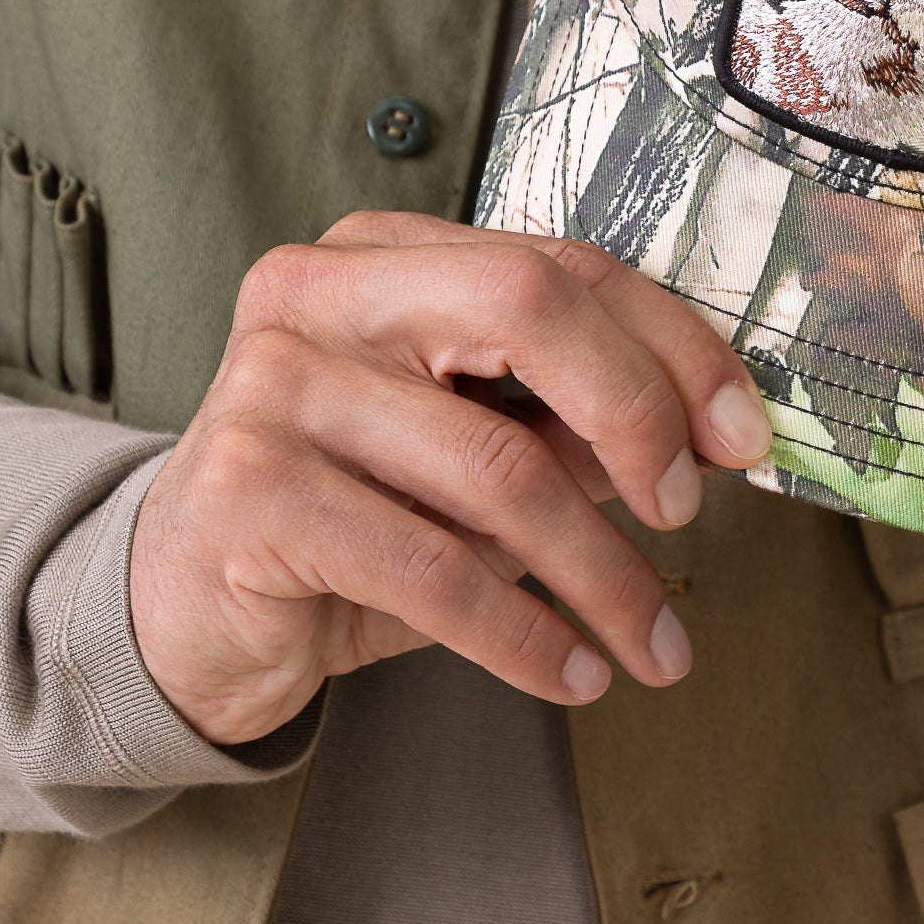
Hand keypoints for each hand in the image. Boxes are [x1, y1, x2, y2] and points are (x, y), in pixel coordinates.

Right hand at [129, 212, 772, 745]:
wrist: (181, 604)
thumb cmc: (351, 509)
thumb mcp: (470, 449)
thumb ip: (568, 421)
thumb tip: (707, 437)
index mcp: (388, 251)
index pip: (561, 263)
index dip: (671, 343)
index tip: (741, 431)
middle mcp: (323, 290)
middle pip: (528, 308)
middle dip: (638, 412)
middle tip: (687, 510)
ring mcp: (273, 383)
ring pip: (496, 466)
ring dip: (599, 570)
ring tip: (651, 639)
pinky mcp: (246, 490)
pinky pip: (433, 569)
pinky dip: (524, 635)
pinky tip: (570, 672)